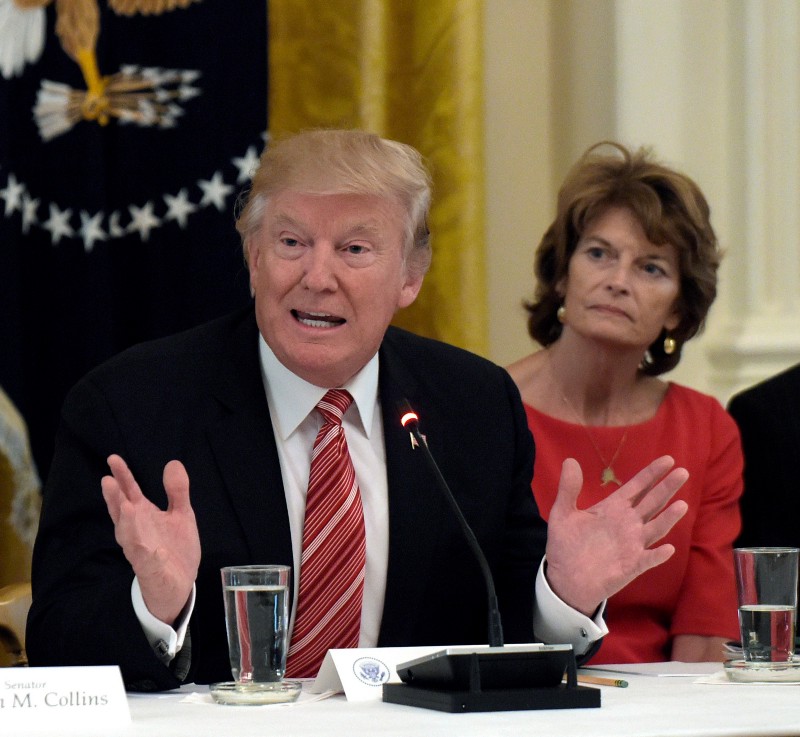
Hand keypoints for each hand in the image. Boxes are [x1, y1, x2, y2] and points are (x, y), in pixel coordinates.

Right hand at [101, 454, 200, 624]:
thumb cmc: (175, 547)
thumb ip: (177, 491)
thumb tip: (173, 462)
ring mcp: (141, 552)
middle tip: (108, 480)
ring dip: (127, 524)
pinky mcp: (151, 572)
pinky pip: (148, 564)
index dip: (122, 477)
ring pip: (129, 538)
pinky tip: (154, 550)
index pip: (129, 494)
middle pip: (122, 514)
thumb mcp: (181, 515)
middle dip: (115, 499)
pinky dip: (149, 557)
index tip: (113, 459)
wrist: (179, 584)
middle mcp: (137, 533)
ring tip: (127, 506)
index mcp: (143, 517)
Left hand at [544, 455, 688, 615]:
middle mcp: (627, 523)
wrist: (565, 578)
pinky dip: (657, 555)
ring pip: (655, 528)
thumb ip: (568, 489)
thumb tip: (570, 461)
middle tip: (683, 472)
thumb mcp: (563, 514)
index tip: (668, 459)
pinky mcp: (631, 565)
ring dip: (668, 518)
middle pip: (652, 502)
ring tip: (681, 505)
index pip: (637, 487)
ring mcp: (632, 544)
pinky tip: (668, 549)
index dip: (652, 473)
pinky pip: (647, 559)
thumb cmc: (566, 545)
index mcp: (613, 508)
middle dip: (667, 487)